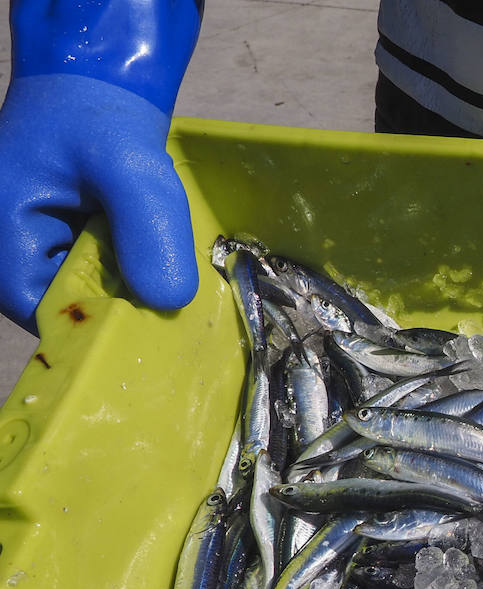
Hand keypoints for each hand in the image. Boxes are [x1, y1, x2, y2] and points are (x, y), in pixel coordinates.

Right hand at [0, 0, 202, 333]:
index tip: (157, 329)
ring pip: (88, 296)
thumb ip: (149, 232)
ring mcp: (36, 248)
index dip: (101, 329)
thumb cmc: (100, 116)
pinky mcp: (63, 244)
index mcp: (4, 238)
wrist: (96, 79)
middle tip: (178, 307)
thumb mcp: (132, 169)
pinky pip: (99, 277)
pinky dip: (132, 273)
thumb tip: (169, 301)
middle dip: (122, 311)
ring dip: (131, 291)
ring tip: (172, 279)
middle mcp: (10, 250)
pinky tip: (163, 263)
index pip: (45, 315)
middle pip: (68, 310)